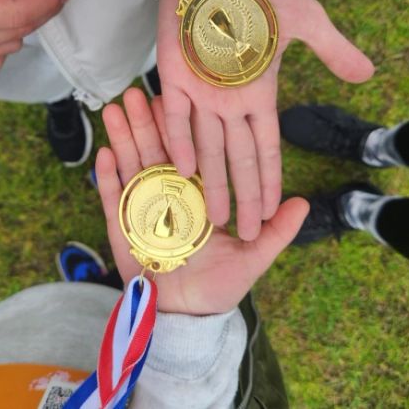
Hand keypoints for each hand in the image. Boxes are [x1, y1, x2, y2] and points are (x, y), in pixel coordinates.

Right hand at [96, 88, 309, 314]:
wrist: (187, 316)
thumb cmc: (219, 287)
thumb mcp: (252, 258)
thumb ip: (276, 232)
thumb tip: (305, 203)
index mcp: (197, 193)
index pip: (188, 150)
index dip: (179, 124)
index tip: (173, 95)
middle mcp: (168, 194)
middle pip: (154, 149)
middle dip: (143, 121)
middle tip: (135, 91)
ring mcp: (143, 208)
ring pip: (132, 166)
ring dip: (122, 137)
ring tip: (114, 108)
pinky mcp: (122, 226)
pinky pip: (114, 198)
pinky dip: (109, 176)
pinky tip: (104, 152)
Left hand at [157, 0, 372, 239]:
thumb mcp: (306, 20)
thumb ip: (333, 49)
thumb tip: (369, 73)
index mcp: (260, 94)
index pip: (267, 148)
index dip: (270, 181)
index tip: (274, 213)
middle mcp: (229, 102)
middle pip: (237, 159)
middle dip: (243, 196)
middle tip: (245, 234)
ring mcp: (200, 92)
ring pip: (205, 147)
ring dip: (209, 182)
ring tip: (212, 218)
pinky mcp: (173, 76)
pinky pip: (175, 116)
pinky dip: (178, 140)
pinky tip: (181, 171)